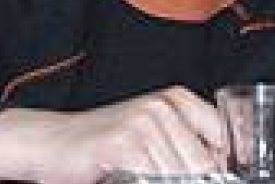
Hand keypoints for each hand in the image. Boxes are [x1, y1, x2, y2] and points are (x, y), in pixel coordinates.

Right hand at [0, 86, 225, 183]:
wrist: (49, 141)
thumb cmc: (103, 142)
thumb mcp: (153, 132)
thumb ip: (188, 143)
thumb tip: (224, 167)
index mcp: (176, 99)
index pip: (223, 136)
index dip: (224, 164)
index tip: (220, 173)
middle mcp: (162, 106)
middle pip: (204, 164)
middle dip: (197, 179)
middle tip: (163, 174)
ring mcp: (143, 123)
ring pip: (182, 174)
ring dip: (168, 180)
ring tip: (143, 173)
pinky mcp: (123, 144)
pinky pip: (155, 178)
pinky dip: (148, 181)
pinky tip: (129, 175)